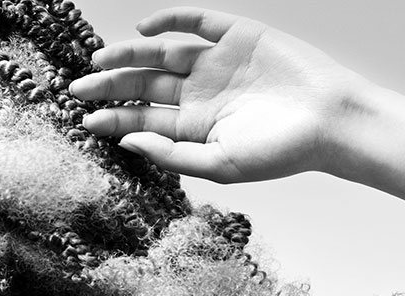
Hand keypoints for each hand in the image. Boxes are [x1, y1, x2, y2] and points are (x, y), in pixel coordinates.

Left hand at [69, 7, 365, 183]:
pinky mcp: (236, 36)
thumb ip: (172, 154)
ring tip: (99, 59)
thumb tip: (128, 141)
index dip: (113, 118)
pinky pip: (196, 23)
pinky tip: (144, 30)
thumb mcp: (218, 164)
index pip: (143, 120)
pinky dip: (170, 22)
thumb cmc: (278, 153)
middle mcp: (199, 95)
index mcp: (193, 127)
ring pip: (161, 55)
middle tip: (76, 87)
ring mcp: (216, 64)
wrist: (328, 121)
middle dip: (110, 86)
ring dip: (129, 55)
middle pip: (144, 87)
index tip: (84, 119)